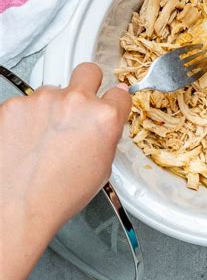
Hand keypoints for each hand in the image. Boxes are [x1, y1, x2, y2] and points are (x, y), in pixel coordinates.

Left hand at [0, 63, 130, 279]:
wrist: (14, 209)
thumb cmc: (58, 195)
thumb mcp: (102, 167)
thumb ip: (107, 134)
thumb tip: (108, 117)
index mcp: (105, 117)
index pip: (120, 93)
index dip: (115, 101)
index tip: (109, 104)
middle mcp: (76, 101)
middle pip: (89, 71)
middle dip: (89, 82)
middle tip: (80, 103)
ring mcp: (42, 99)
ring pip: (53, 91)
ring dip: (51, 107)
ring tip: (43, 137)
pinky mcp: (14, 104)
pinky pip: (25, 104)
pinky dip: (26, 118)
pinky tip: (24, 140)